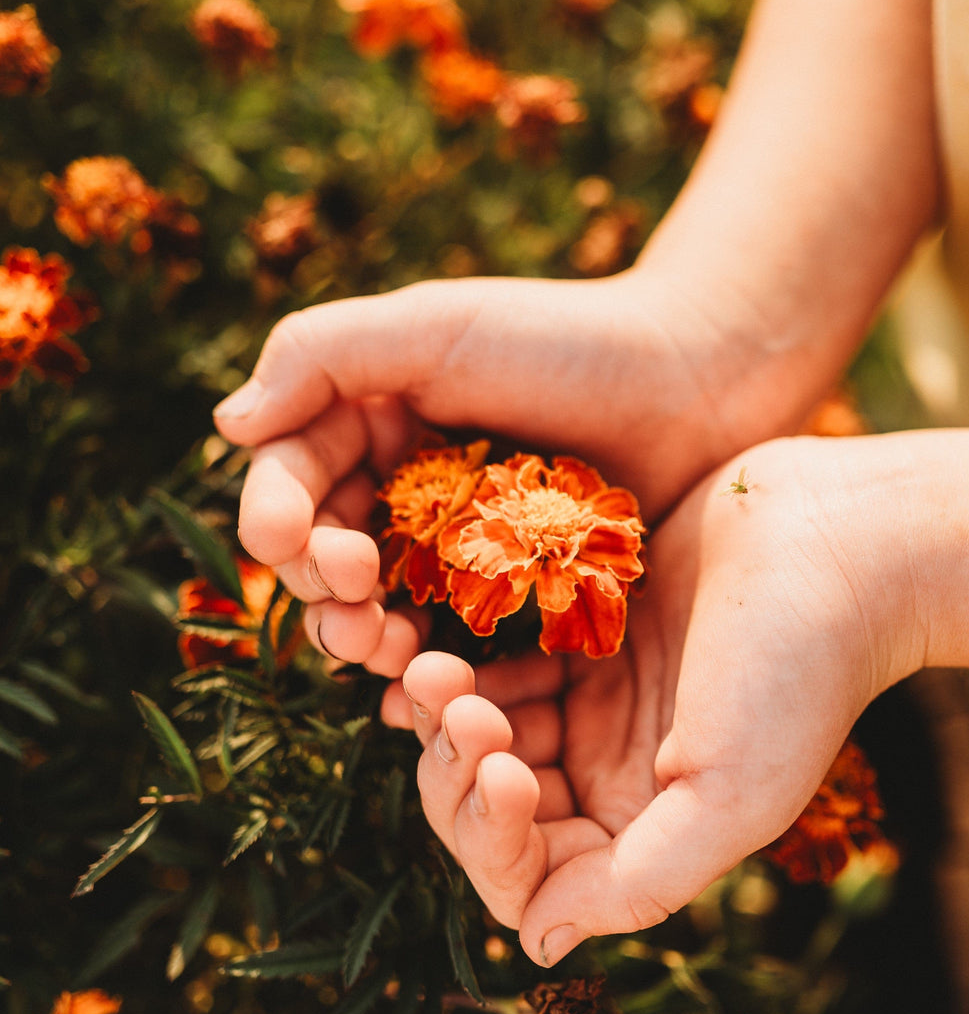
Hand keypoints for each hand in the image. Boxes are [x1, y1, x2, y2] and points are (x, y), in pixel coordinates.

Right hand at [212, 267, 826, 671]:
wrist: (696, 382)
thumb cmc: (569, 340)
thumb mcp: (438, 326)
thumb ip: (325, 356)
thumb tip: (228, 426)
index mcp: (373, 418)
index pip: (292, 478)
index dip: (280, 518)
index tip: (300, 544)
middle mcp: (406, 486)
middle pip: (328, 554)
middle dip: (325, 590)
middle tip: (356, 615)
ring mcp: (459, 545)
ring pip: (384, 607)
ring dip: (368, 637)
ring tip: (389, 655)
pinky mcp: (513, 592)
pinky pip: (453, 638)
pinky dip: (432, 664)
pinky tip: (430, 687)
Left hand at [390, 436, 926, 963]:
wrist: (834, 539)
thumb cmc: (794, 671)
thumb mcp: (731, 795)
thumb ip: (637, 881)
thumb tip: (536, 944)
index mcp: (650, 833)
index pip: (531, 878)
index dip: (491, 838)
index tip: (500, 765)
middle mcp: (618, 782)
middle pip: (497, 811)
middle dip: (457, 769)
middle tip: (451, 702)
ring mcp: (602, 711)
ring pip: (492, 740)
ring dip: (448, 718)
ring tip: (429, 671)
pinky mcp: (591, 645)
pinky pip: (508, 675)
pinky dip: (469, 674)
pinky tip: (430, 662)